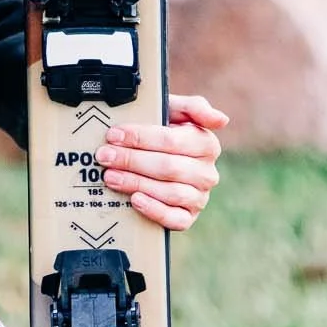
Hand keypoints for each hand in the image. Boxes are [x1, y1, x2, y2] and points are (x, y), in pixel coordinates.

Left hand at [95, 94, 228, 231]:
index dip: (140, 137)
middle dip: (131, 160)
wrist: (156, 156)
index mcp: (206, 144)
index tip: (114, 135)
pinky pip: (175, 220)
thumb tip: (221, 119)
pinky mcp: (188, 217)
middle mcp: (207, 173)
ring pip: (170, 192)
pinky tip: (135, 200)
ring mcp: (199, 197)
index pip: (171, 141)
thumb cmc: (164, 130)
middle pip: (167, 167)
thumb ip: (195, 107)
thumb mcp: (175, 110)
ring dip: (136, 183)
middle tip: (105, 156)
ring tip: (111, 176)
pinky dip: (154, 210)